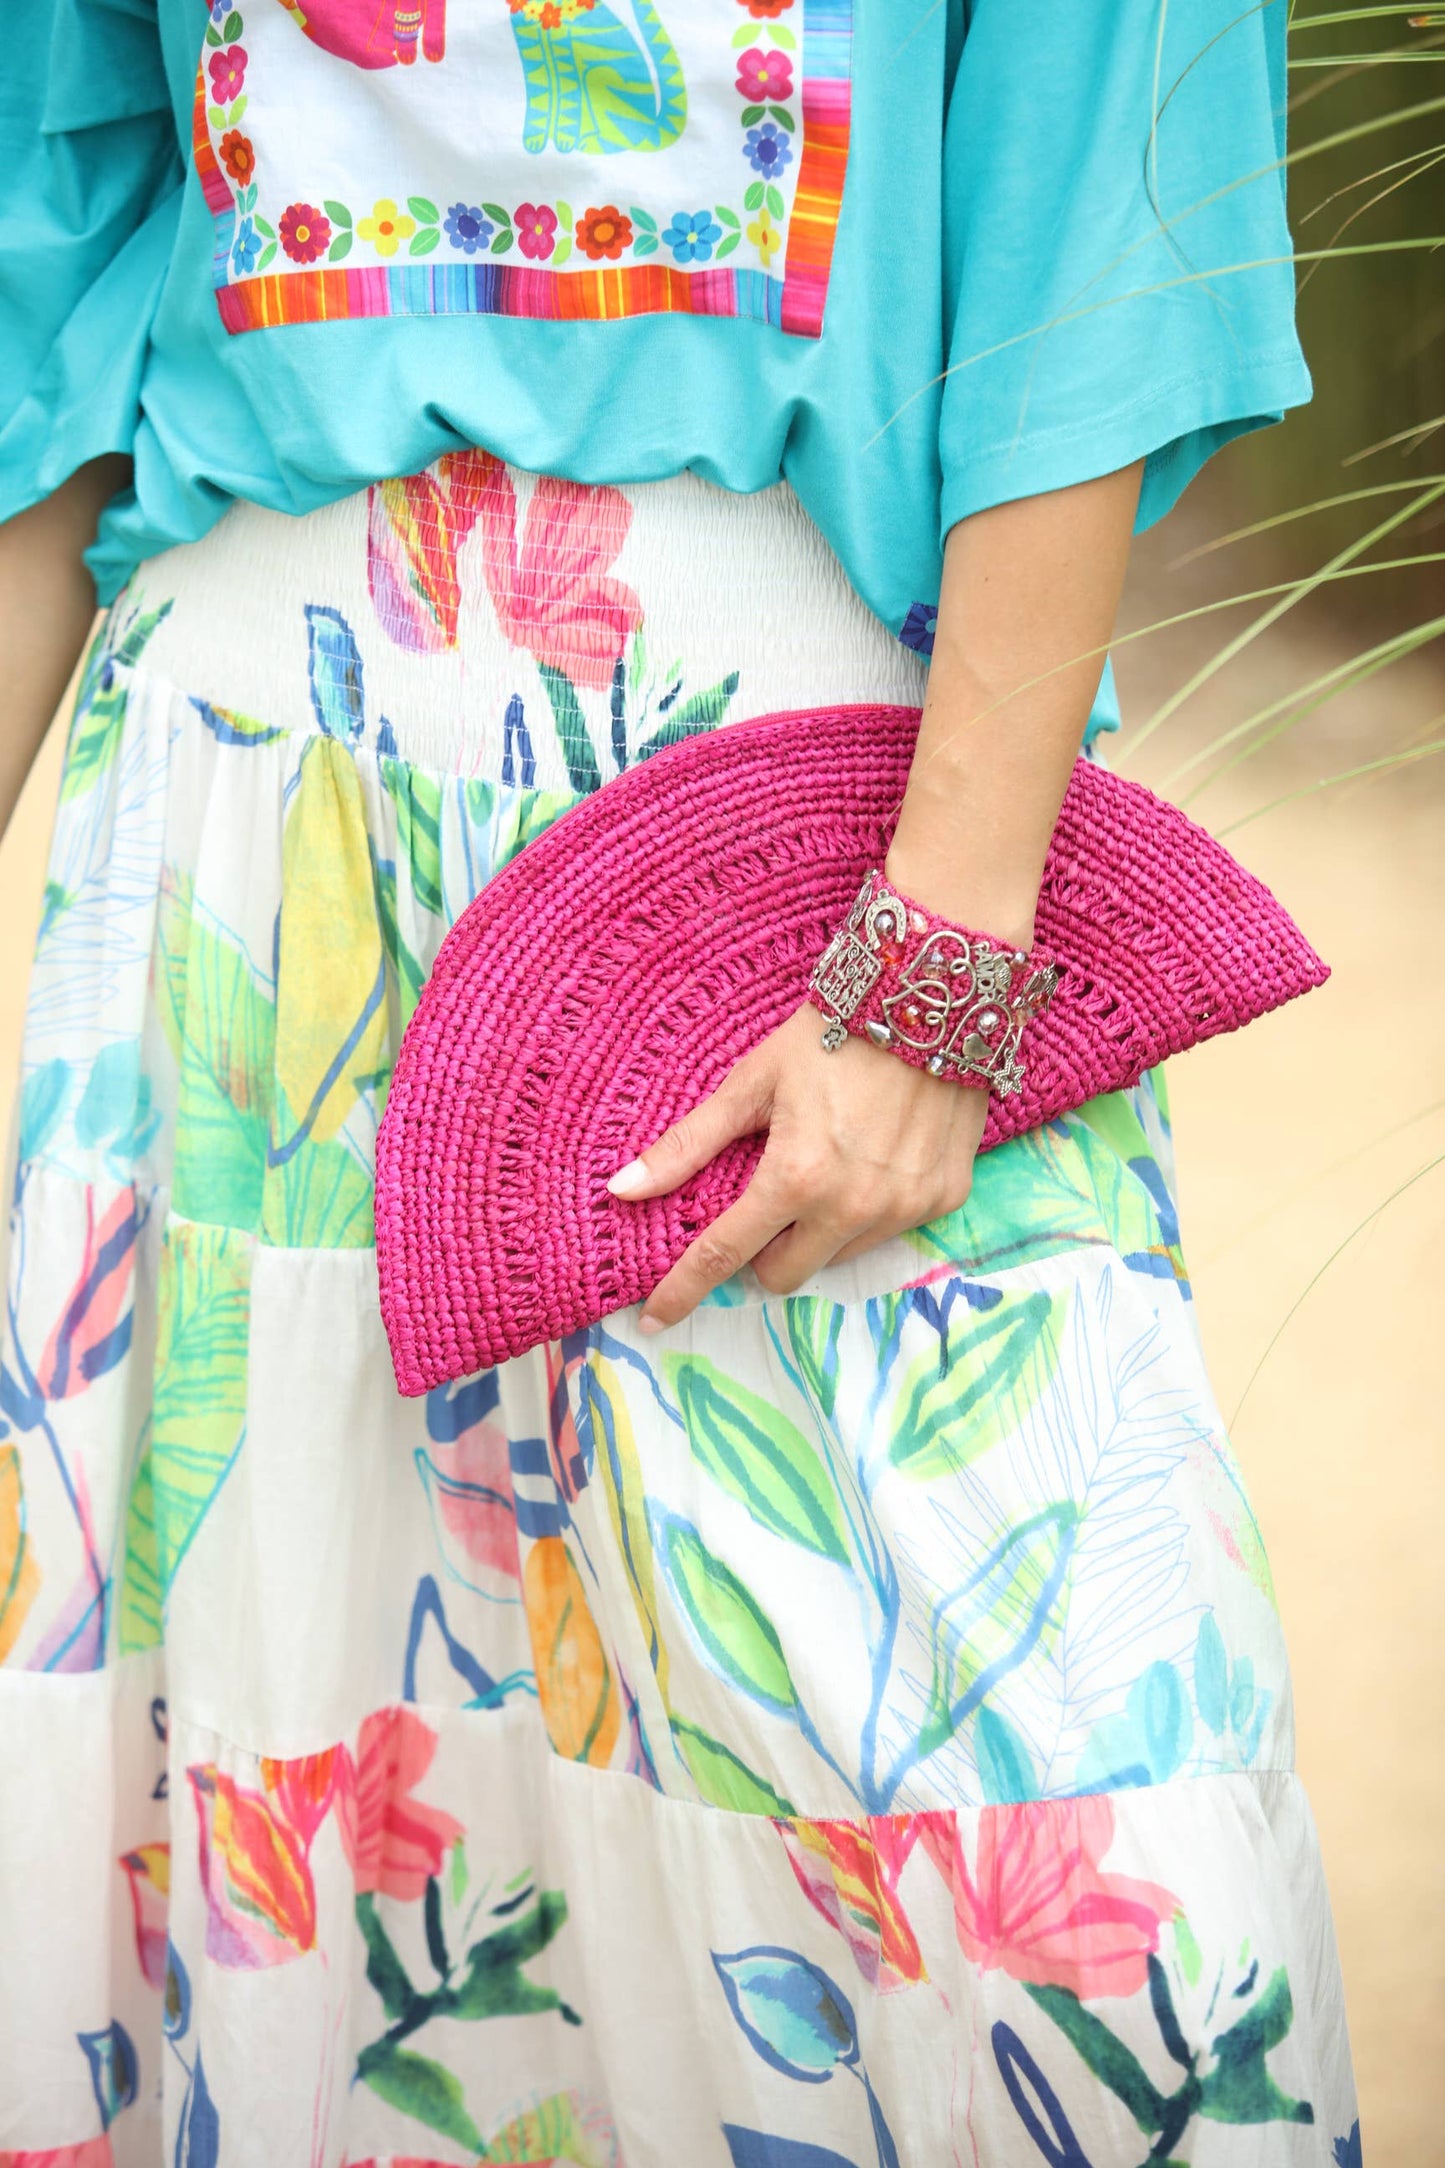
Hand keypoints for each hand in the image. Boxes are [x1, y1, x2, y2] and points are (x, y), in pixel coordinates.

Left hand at [607, 1003, 988, 1330]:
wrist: (933, 998)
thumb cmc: (832, 1035)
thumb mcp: (751, 1083)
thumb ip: (689, 1143)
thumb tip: (623, 1189)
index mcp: (795, 1177)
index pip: (725, 1255)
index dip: (684, 1290)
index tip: (654, 1319)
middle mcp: (852, 1206)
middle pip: (784, 1274)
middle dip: (765, 1251)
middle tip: (768, 1201)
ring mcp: (903, 1208)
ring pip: (838, 1256)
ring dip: (820, 1230)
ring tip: (829, 1167)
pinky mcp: (943, 1199)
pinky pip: (889, 1231)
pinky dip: (870, 1210)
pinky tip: (875, 1158)